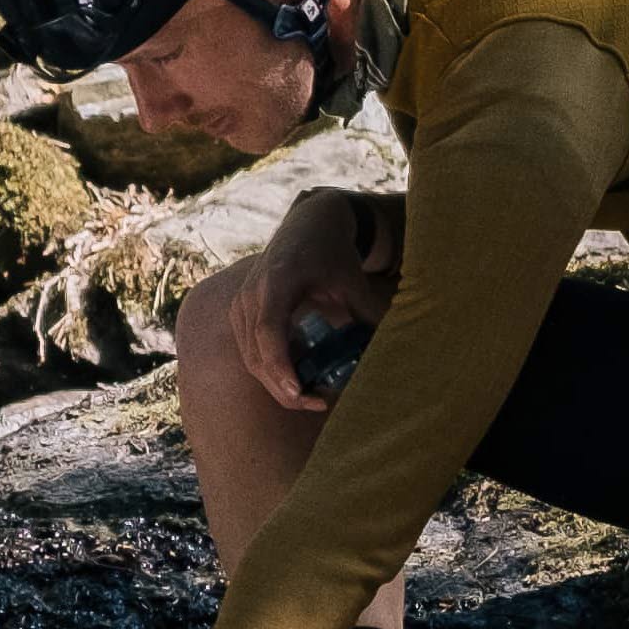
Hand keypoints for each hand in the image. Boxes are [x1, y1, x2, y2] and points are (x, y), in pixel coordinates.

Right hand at [232, 188, 401, 412]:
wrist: (308, 224)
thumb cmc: (333, 252)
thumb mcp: (354, 281)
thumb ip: (368, 315)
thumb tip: (387, 354)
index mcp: (277, 280)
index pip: (269, 331)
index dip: (280, 365)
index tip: (298, 392)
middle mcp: (251, 293)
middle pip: (256, 355)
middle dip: (284, 389)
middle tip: (320, 405)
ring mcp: (241, 305)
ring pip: (251, 360)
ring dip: (279, 385)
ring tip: (316, 397)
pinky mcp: (240, 314)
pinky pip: (251, 352)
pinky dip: (273, 371)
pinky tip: (302, 378)